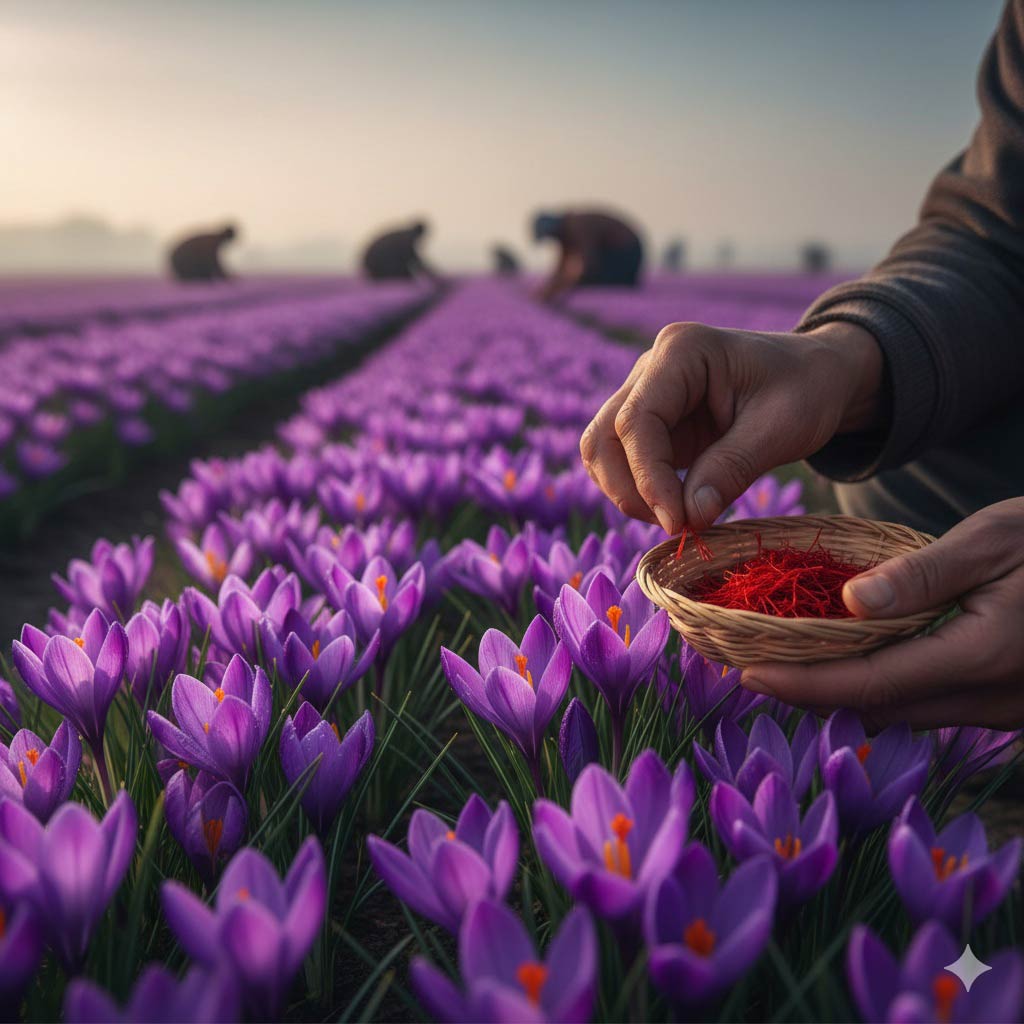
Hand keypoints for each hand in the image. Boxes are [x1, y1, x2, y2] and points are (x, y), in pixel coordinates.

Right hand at [580, 320, 882, 532]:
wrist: (818, 376)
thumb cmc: (807, 390)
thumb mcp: (782, 428)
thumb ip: (732, 469)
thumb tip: (688, 519)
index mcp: (681, 351)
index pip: (636, 421)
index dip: (648, 479)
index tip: (677, 523)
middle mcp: (650, 368)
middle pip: (604, 437)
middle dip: (630, 490)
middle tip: (677, 527)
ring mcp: (645, 395)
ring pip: (603, 452)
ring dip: (628, 494)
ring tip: (679, 520)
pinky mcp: (651, 424)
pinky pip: (623, 463)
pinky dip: (640, 493)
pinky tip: (678, 509)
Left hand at [740, 499, 1023, 730]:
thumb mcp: (995, 540)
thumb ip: (923, 576)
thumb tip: (849, 603)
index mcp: (980, 655)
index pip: (869, 682)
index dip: (802, 683)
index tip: (746, 675)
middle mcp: (990, 697)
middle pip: (878, 708)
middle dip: (811, 692)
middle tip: (750, 665)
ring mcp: (1003, 708)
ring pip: (904, 713)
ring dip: (844, 693)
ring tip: (786, 662)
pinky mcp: (1007, 703)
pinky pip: (931, 705)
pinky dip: (883, 688)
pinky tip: (853, 659)